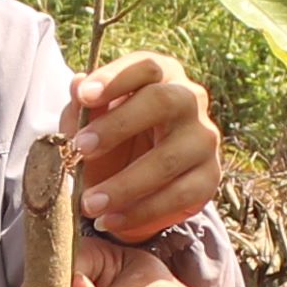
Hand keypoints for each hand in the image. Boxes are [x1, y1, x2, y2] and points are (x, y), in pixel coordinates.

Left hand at [67, 49, 221, 239]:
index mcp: (161, 76)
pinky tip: (112, 220)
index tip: (83, 96)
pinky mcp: (209, 177)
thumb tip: (77, 83)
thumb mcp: (90, 121)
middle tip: (82, 148)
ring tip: (90, 203)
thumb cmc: (111, 139)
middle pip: (163, 102)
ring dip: (125, 184)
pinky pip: (179, 196)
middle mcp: (190, 100)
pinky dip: (141, 211)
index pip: (146, 66)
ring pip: (169, 158)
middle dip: (118, 126)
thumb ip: (83, 106)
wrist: (134, 184)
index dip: (115, 78)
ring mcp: (204, 139)